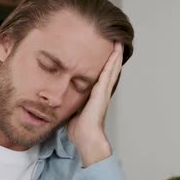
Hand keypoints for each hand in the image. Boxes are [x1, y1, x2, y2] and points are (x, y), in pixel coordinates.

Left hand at [67, 42, 122, 167]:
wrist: (87, 137)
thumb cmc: (80, 129)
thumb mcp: (73, 111)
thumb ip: (72, 103)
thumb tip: (62, 101)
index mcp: (96, 96)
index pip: (101, 76)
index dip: (105, 65)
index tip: (105, 53)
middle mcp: (102, 91)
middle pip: (110, 70)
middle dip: (113, 56)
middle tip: (116, 42)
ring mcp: (104, 91)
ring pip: (112, 68)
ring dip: (116, 55)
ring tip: (118, 41)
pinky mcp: (102, 90)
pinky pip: (108, 71)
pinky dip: (113, 60)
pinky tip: (116, 50)